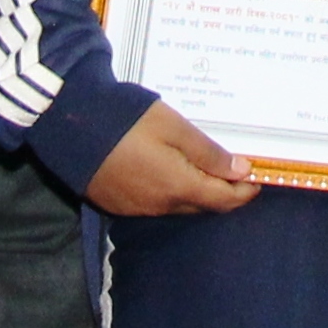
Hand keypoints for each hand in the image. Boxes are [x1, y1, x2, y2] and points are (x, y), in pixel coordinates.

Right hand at [84, 100, 262, 217]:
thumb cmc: (126, 120)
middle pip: (203, 206)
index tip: (257, 179)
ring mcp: (136, 207)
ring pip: (178, 206)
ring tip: (203, 166)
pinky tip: (169, 171)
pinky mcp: (117, 203)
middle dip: (222, 192)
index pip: (223, 200)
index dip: (244, 192)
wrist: (70, 124)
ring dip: (195, 191)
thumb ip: (209, 153)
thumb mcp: (174, 127)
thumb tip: (241, 171)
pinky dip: (171, 191)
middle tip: (235, 170)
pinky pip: (155, 203)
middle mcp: (159, 206)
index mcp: (178, 188)